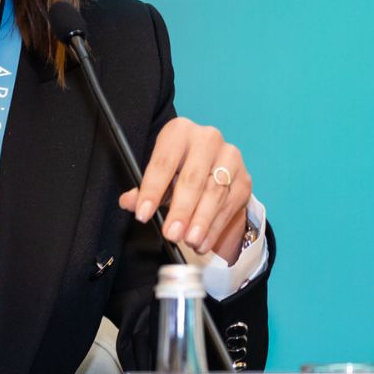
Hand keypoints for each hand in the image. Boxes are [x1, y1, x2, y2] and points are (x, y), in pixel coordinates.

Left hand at [119, 116, 253, 263]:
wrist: (212, 166)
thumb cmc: (179, 169)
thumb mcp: (158, 175)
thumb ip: (143, 190)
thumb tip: (129, 202)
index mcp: (180, 132)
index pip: (163, 162)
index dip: (152, 190)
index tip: (144, 214)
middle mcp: (208, 139)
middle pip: (193, 178)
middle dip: (181, 210)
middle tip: (171, 234)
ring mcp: (230, 157)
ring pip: (215, 193)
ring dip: (201, 221)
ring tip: (189, 241)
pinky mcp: (244, 178)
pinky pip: (230, 205)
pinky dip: (215, 227)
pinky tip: (203, 242)